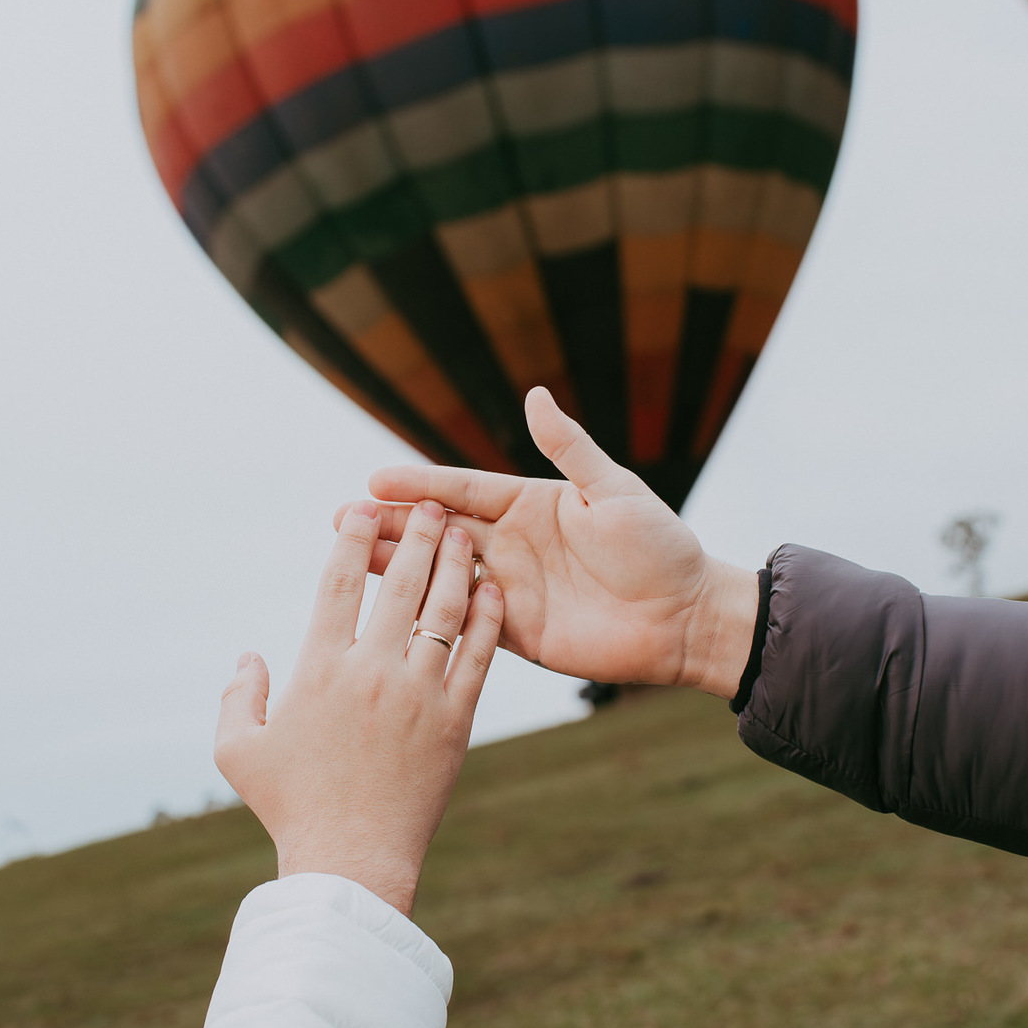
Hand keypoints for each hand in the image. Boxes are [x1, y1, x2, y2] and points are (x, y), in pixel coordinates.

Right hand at [214, 501, 503, 915]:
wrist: (352, 861)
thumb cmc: (290, 808)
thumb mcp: (238, 752)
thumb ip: (237, 696)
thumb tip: (249, 655)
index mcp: (319, 670)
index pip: (338, 585)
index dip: (352, 540)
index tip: (363, 508)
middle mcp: (372, 671)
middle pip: (399, 584)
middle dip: (416, 534)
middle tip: (430, 503)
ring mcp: (419, 694)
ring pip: (444, 611)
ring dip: (455, 563)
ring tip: (465, 532)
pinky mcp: (456, 721)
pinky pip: (479, 657)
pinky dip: (489, 619)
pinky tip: (494, 590)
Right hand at [337, 389, 757, 697]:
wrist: (686, 618)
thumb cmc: (660, 547)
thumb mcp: (614, 490)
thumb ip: (569, 448)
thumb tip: (535, 395)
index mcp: (531, 504)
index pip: (463, 489)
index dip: (420, 483)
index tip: (375, 479)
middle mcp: (513, 544)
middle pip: (440, 530)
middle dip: (393, 524)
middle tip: (341, 518)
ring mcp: (510, 589)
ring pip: (441, 574)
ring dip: (397, 566)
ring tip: (348, 558)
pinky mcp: (514, 632)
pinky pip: (463, 619)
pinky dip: (428, 610)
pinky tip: (389, 608)